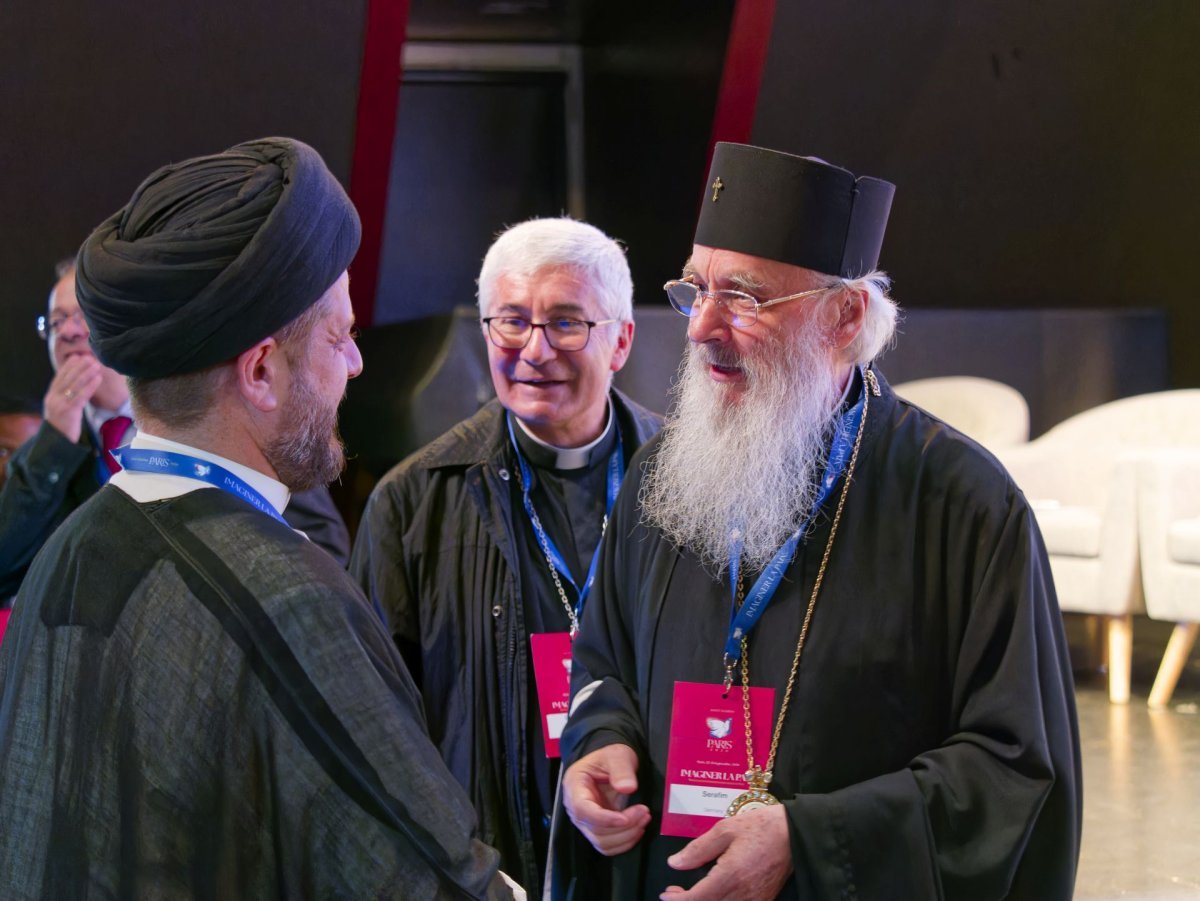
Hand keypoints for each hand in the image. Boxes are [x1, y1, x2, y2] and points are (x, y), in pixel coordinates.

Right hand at [44, 355, 100, 442]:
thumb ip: (67, 396)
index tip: (78, 356)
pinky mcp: (68, 412)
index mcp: (51, 396)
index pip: (59, 377)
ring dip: (86, 373)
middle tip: (90, 357)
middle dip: (79, 367)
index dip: (68, 366)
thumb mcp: (63, 408)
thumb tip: (79, 383)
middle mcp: (53, 398)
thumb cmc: (63, 425)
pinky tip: (98, 379)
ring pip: (74, 385)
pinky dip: (90, 386)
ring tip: (96, 364)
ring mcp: (60, 404)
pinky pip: (81, 396)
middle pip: (67, 378)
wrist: (57, 442)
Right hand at [562, 743, 650, 855]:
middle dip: (623, 827)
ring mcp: (585, 821)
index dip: (604, 818)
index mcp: (574, 786)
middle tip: (644, 813)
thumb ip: (621, 769)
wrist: (610, 765)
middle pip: (594, 830)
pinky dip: (624, 842)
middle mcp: (575, 808)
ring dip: (626, 836)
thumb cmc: (610, 758)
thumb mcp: (617, 755)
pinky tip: (637, 828)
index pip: (583, 810)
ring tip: (644, 818)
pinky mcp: (596, 830)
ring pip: (602, 842)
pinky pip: (608, 846)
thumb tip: (628, 788)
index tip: (626, 818)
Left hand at [660, 805, 791, 899]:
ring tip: (692, 892)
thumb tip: (675, 863)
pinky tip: (714, 893)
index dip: (678, 900)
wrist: (795, 834)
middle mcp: (743, 894)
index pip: (698, 898)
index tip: (665, 894)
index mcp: (730, 875)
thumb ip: (698, 849)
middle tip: (675, 891)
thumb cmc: (760, 827)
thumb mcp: (725, 829)